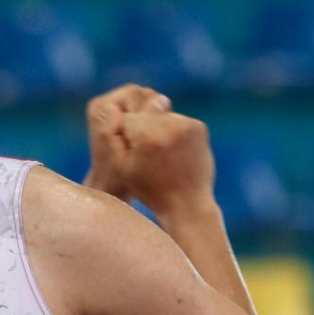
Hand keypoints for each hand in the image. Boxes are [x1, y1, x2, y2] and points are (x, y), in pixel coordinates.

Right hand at [83, 84, 215, 218]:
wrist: (187, 203)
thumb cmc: (150, 190)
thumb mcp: (122, 168)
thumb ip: (114, 138)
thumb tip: (116, 111)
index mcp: (146, 136)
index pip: (126, 119)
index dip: (124, 136)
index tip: (131, 154)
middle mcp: (168, 125)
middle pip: (144, 115)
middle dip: (141, 130)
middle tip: (147, 155)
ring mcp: (187, 124)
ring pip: (161, 116)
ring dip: (157, 129)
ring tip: (161, 155)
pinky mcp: (199, 127)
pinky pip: (177, 121)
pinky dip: (173, 132)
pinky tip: (173, 152)